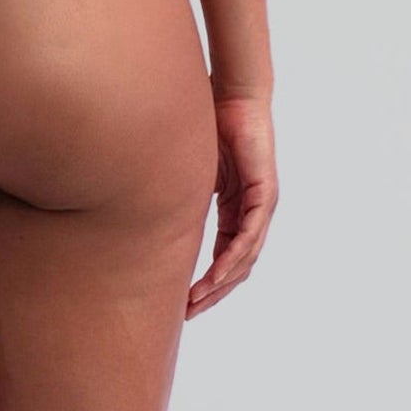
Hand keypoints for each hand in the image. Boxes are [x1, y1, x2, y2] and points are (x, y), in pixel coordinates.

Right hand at [187, 91, 277, 319]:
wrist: (231, 96)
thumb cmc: (208, 127)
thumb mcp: (189, 174)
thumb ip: (179, 199)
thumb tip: (146, 217)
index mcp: (236, 210)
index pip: (226, 257)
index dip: (207, 282)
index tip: (184, 303)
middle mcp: (253, 212)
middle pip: (237, 266)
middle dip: (213, 292)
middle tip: (189, 313)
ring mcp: (262, 204)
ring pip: (246, 256)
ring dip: (222, 282)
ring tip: (198, 300)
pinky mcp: (265, 192)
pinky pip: (251, 234)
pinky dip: (235, 257)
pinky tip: (218, 275)